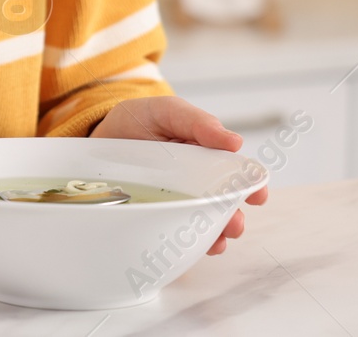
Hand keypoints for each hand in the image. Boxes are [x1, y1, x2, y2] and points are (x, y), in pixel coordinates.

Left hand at [89, 95, 268, 254]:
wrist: (98, 136)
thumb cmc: (138, 119)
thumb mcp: (166, 111)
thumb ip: (196, 122)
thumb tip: (234, 141)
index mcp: (203, 153)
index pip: (234, 171)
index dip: (250, 183)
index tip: (258, 194)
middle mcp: (194, 179)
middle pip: (222, 201)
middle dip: (233, 215)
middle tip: (235, 223)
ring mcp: (176, 198)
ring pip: (202, 219)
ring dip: (215, 232)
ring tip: (218, 239)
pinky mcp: (156, 213)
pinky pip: (176, 230)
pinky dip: (189, 241)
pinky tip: (195, 245)